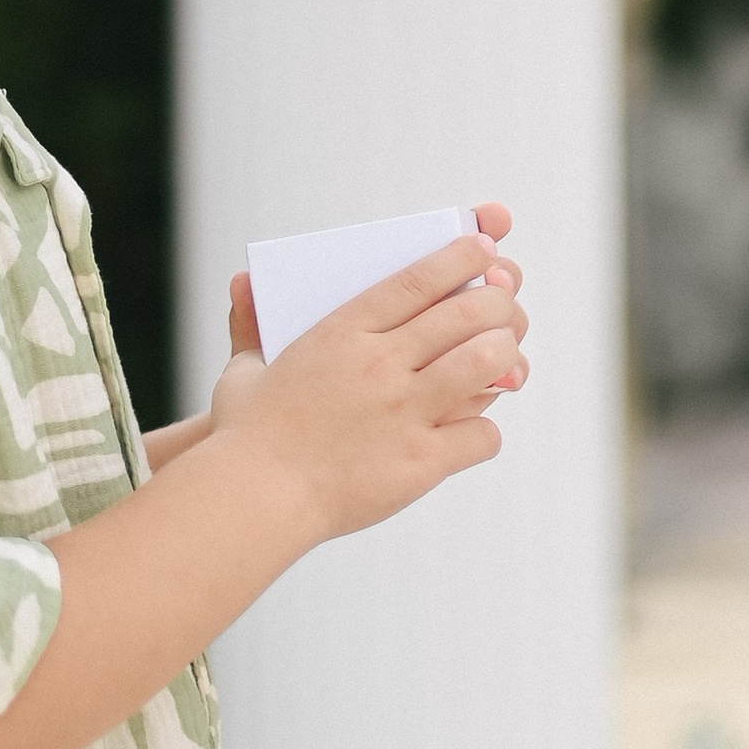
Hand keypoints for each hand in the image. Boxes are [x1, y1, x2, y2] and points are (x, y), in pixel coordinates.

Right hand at [222, 199, 527, 545]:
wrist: (256, 498)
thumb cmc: (248, 433)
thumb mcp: (244, 368)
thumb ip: (250, 322)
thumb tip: (243, 281)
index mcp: (342, 332)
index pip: (418, 279)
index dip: (461, 259)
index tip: (484, 250)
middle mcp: (380, 364)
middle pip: (464, 314)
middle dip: (498, 302)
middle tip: (506, 306)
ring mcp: (404, 412)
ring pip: (483, 364)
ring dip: (505, 355)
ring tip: (506, 359)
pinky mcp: (421, 461)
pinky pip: (481, 434)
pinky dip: (485, 429)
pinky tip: (471, 429)